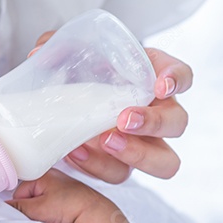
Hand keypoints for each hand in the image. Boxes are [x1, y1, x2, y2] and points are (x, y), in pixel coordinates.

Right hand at [7, 169, 111, 222]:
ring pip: (38, 201)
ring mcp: (58, 185)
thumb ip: (18, 208)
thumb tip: (3, 210)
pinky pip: (49, 203)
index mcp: (40, 173)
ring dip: (41, 211)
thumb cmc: (71, 205)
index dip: (20, 206)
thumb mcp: (38, 208)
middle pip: (27, 197)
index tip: (26, 215)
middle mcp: (49, 176)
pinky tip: (58, 216)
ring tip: (51, 216)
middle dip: (31, 208)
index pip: (17, 192)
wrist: (94, 212)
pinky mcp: (65, 194)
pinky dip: (51, 211)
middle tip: (41, 216)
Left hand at [29, 30, 191, 183]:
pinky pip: (120, 174)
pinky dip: (98, 166)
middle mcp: (158, 113)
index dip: (177, 80)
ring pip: (165, 162)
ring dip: (138, 155)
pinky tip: (76, 151)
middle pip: (177, 124)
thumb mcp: (74, 54)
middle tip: (124, 119)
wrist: (67, 101)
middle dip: (154, 123)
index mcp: (153, 78)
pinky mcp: (121, 165)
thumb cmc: (83, 73)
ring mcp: (144, 144)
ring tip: (105, 141)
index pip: (182, 75)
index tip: (160, 84)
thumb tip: (40, 53)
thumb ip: (60, 48)